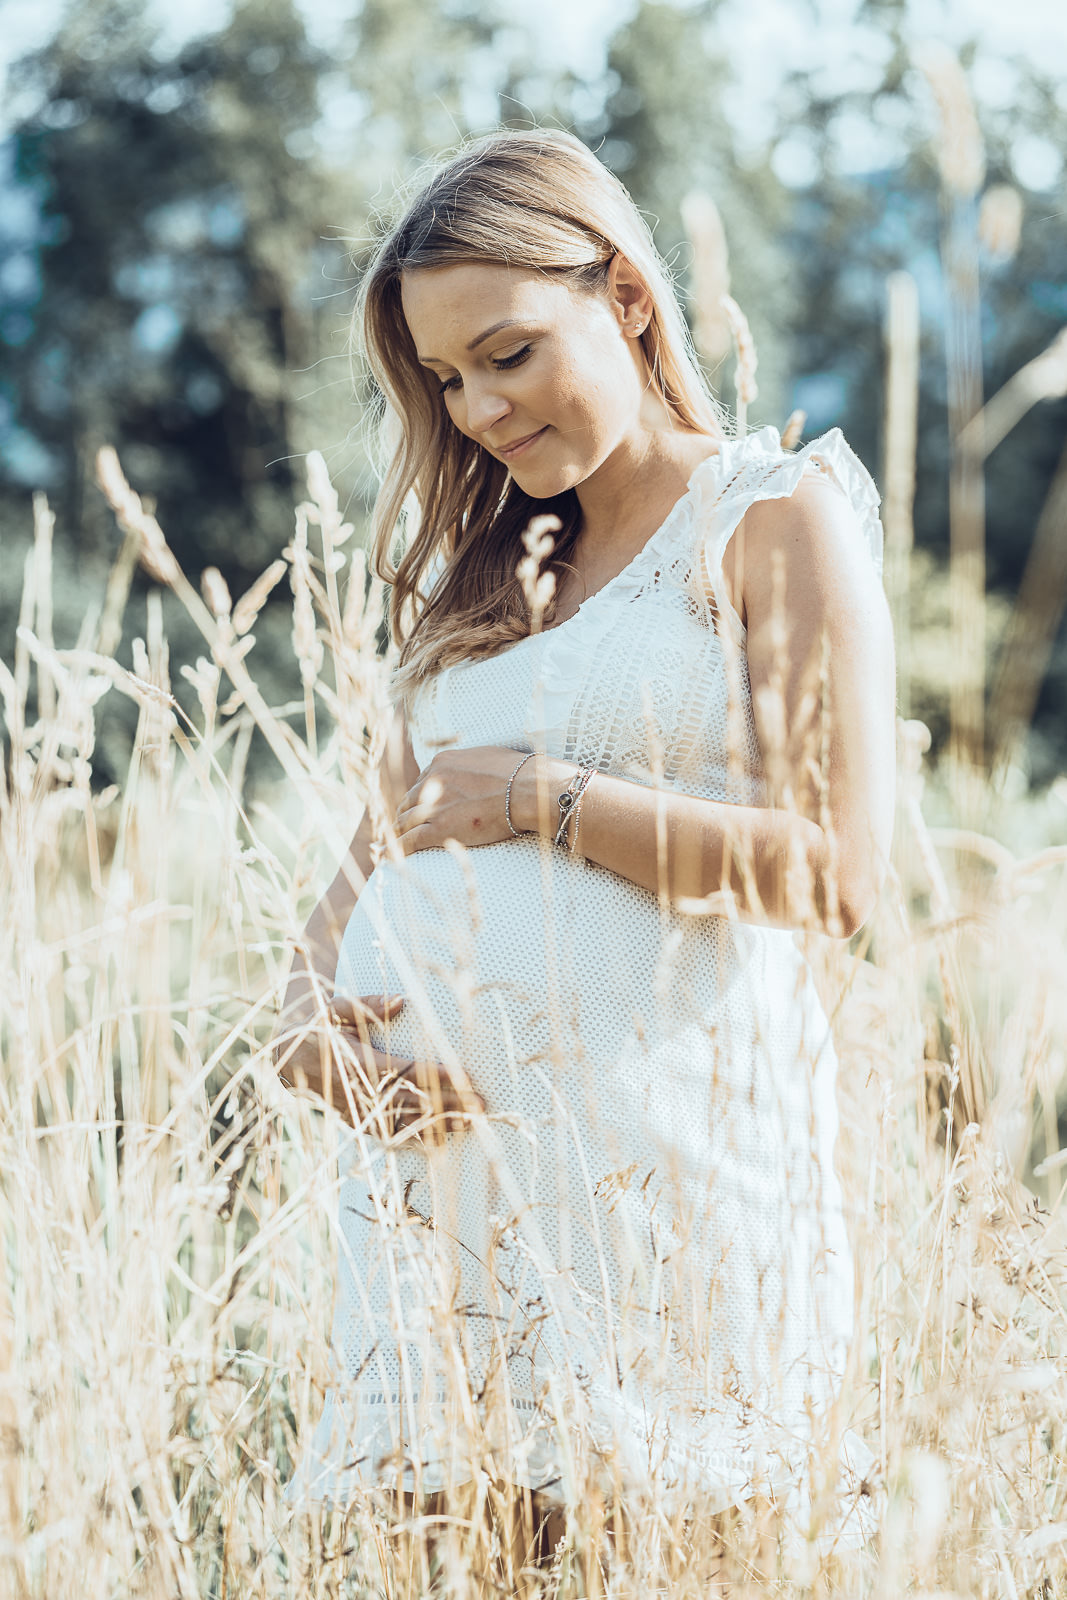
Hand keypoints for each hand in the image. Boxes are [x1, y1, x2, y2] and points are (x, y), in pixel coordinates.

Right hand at [272, 992, 484, 1143]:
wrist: (287, 1058)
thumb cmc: (318, 1026)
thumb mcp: (335, 1008)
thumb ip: (366, 1005)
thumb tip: (401, 1000)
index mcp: (355, 1061)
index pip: (405, 1071)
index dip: (436, 1075)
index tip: (465, 1075)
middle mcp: (359, 1092)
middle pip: (411, 1102)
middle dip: (449, 1105)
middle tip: (482, 1106)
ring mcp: (358, 1111)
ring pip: (404, 1125)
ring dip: (439, 1126)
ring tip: (472, 1125)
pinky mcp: (359, 1123)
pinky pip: (390, 1137)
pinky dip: (416, 1142)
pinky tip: (442, 1143)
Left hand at [394, 747, 568, 853]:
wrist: (526, 791)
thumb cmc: (518, 775)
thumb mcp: (485, 758)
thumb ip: (468, 766)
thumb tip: (471, 770)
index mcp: (443, 763)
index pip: (421, 782)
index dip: (421, 798)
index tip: (422, 808)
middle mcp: (433, 781)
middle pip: (409, 801)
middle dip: (408, 814)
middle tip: (407, 827)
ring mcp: (434, 804)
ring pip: (405, 820)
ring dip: (400, 832)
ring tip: (395, 843)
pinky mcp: (439, 828)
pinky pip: (410, 840)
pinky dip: (398, 848)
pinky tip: (391, 856)